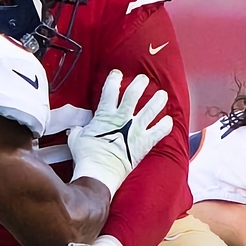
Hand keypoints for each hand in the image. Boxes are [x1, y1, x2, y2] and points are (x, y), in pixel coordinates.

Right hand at [68, 70, 172, 195]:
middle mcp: (123, 119)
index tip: (117, 73)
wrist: (100, 172)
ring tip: (163, 94)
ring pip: (150, 111)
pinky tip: (169, 120)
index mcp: (105, 115)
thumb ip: (78, 130)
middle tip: (144, 79)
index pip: (109, 92)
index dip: (114, 80)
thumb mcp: (76, 138)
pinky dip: (165, 125)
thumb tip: (76, 129)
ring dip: (157, 101)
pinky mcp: (145, 143)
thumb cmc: (86, 155)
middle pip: (133, 96)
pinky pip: (159, 132)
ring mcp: (135, 130)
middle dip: (139, 85)